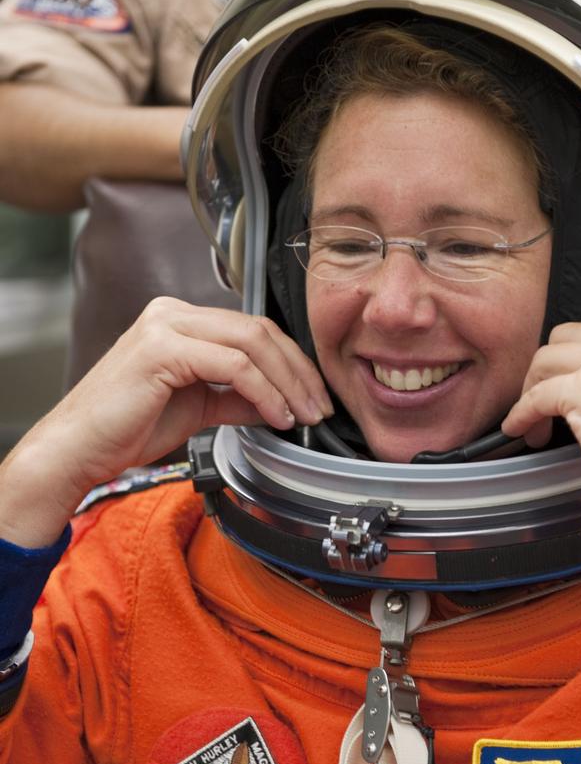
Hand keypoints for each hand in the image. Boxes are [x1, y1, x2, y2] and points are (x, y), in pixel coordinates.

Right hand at [0, 298, 334, 548]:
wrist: (78, 450)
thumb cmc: (125, 430)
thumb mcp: (197, 409)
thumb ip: (237, 399)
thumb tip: (281, 403)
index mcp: (180, 321)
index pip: (254, 329)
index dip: (293, 362)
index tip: (315, 396)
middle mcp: (173, 313)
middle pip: (260, 330)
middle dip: (299, 371)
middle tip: (320, 408)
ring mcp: (166, 326)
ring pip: (252, 342)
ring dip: (288, 382)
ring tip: (302, 416)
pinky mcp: (162, 349)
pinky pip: (233, 365)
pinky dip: (264, 392)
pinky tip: (276, 416)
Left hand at [502, 323, 580, 566]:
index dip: (578, 367)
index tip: (570, 390)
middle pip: (566, 340)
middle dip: (549, 371)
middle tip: (544, 403)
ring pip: (545, 361)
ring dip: (532, 391)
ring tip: (534, 424)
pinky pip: (536, 396)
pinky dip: (521, 413)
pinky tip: (521, 429)